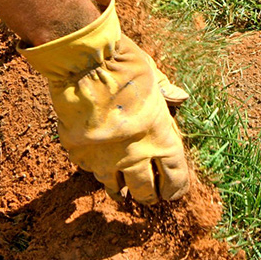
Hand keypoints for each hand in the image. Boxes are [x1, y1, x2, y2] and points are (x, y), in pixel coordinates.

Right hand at [18, 0, 189, 203]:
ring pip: (113, 187)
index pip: (175, 177)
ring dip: (119, 189)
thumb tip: (181, 96)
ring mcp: (105, 158)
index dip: (175, 188)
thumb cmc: (124, 65)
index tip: (173, 192)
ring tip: (120, 191)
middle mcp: (135, 155)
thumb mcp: (153, 75)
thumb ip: (166, 91)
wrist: (84, 64)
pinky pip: (88, 168)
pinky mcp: (79, 153)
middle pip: (145, 191)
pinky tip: (95, 162)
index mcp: (160, 137)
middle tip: (148, 194)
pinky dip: (93, 167)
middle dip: (148, 195)